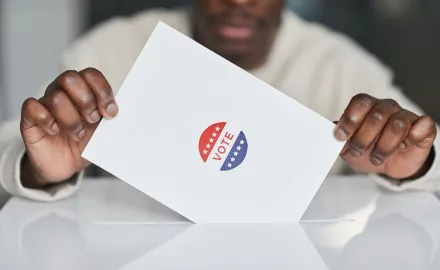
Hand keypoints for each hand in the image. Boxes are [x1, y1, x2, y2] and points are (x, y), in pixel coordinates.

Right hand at [20, 68, 117, 186]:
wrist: (65, 165)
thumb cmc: (85, 143)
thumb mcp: (103, 131)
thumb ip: (111, 118)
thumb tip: (126, 114)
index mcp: (83, 89)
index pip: (91, 74)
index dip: (102, 91)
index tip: (110, 113)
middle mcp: (62, 91)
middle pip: (70, 78)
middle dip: (86, 101)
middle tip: (92, 120)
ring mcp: (45, 102)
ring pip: (56, 97)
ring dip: (72, 119)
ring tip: (78, 134)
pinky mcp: (29, 117)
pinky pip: (32, 107)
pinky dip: (47, 120)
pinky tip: (55, 131)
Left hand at [334, 94, 436, 179]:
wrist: (390, 166)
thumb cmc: (368, 151)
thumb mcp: (348, 148)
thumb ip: (339, 140)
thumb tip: (328, 135)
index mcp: (367, 107)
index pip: (360, 102)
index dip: (349, 119)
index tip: (340, 136)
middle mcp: (386, 107)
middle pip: (376, 116)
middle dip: (363, 138)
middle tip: (358, 151)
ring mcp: (406, 116)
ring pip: (396, 125)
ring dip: (383, 146)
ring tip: (376, 158)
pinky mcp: (423, 127)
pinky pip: (423, 125)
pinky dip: (413, 137)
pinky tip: (405, 146)